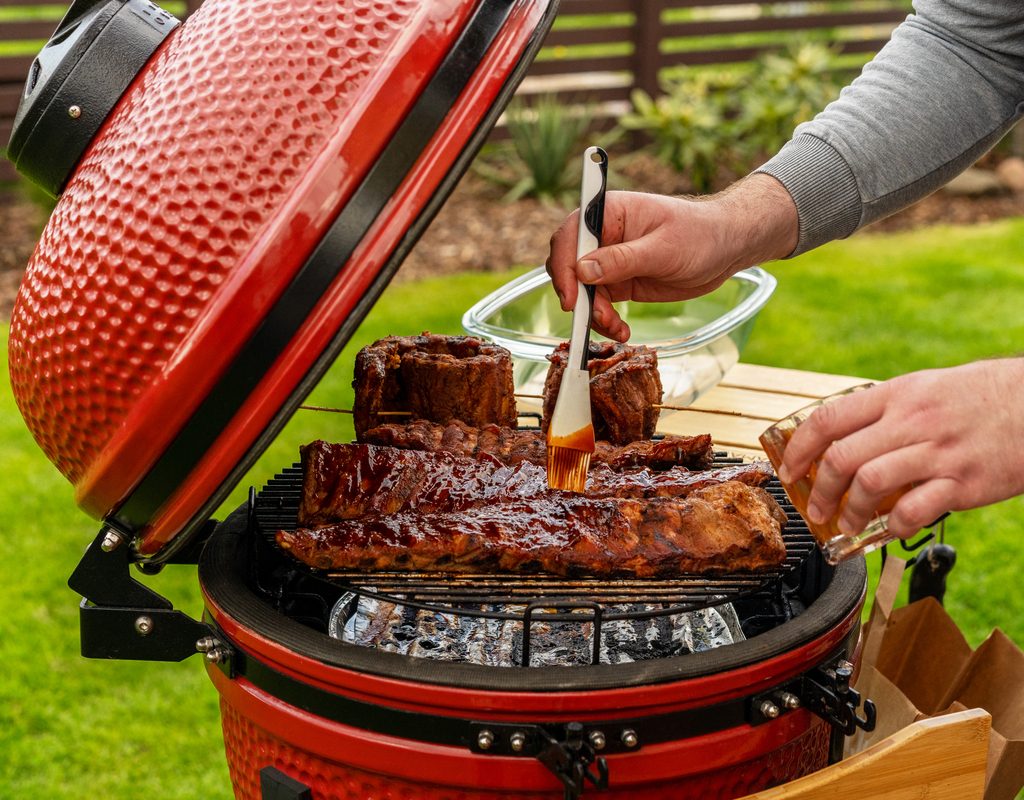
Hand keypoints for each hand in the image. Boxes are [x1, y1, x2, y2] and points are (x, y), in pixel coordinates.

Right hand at [545, 174, 797, 340]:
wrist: (725, 249)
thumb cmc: (700, 234)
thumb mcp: (663, 248)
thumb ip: (621, 259)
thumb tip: (583, 270)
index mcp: (608, 213)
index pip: (571, 236)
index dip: (564, 266)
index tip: (572, 296)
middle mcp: (602, 236)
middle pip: (568, 266)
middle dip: (578, 296)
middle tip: (597, 317)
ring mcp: (608, 261)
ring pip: (582, 291)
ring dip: (593, 314)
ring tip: (616, 327)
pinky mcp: (618, 282)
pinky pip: (599, 304)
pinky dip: (605, 321)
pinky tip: (621, 330)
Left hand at [778, 358, 1023, 538]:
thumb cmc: (978, 397)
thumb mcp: (923, 388)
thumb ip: (883, 411)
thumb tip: (840, 437)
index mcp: (896, 395)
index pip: (828, 419)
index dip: (799, 448)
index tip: (788, 469)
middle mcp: (912, 421)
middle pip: (842, 457)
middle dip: (819, 490)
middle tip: (815, 509)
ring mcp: (937, 452)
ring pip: (870, 483)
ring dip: (850, 511)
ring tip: (847, 523)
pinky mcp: (963, 483)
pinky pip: (914, 509)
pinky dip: (892, 525)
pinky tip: (889, 528)